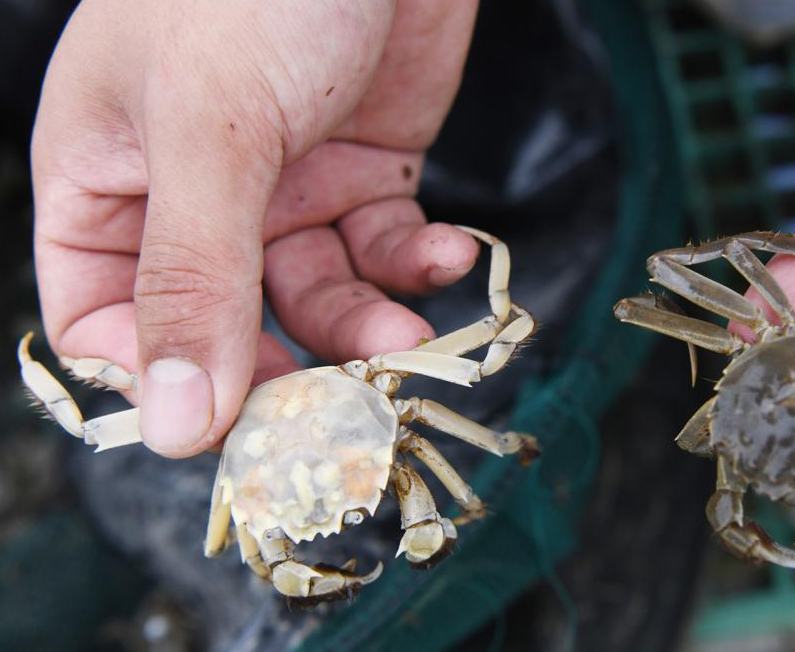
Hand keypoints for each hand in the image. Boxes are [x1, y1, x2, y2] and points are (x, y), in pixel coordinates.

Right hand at [32, 0, 479, 456]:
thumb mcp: (209, 132)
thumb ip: (192, 276)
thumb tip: (172, 421)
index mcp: (108, 179)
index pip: (108, 321)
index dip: (167, 381)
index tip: (237, 423)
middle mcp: (193, 195)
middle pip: (225, 324)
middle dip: (288, 366)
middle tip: (343, 406)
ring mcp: (282, 185)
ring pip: (316, 298)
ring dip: (368, 325)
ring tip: (410, 332)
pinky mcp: (363, 170)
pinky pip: (384, 249)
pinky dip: (418, 264)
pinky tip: (449, 253)